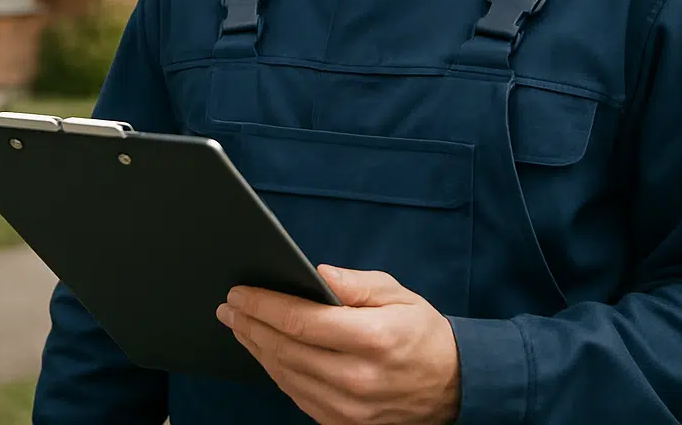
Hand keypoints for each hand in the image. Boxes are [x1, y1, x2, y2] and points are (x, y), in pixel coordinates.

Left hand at [216, 265, 460, 423]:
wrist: (453, 387)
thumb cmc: (422, 333)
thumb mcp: (397, 294)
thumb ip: (356, 284)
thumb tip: (316, 272)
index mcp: (372, 339)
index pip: (303, 322)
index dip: (265, 306)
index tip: (240, 292)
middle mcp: (357, 378)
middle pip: (286, 350)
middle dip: (250, 324)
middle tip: (228, 306)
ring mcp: (349, 409)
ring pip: (286, 376)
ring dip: (256, 348)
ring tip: (238, 325)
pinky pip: (298, 397)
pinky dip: (276, 372)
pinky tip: (264, 352)